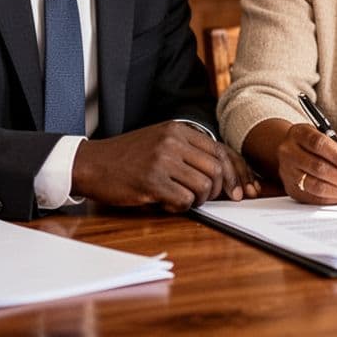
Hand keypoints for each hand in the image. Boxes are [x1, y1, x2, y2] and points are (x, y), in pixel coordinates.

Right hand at [71, 121, 259, 211]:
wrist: (91, 163)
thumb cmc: (128, 158)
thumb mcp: (161, 142)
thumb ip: (190, 152)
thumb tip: (225, 176)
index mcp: (179, 130)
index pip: (221, 151)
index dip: (237, 173)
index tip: (244, 190)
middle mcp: (173, 141)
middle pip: (217, 169)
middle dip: (220, 190)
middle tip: (214, 200)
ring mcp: (162, 160)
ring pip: (204, 186)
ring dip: (198, 199)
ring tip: (182, 199)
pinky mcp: (151, 181)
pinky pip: (184, 199)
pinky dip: (181, 206)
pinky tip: (167, 203)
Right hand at [277, 123, 336, 204]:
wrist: (297, 153)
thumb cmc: (322, 146)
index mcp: (300, 132)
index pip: (318, 143)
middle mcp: (289, 151)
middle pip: (317, 167)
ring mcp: (288, 172)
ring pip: (315, 186)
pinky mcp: (292, 189)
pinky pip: (314, 198)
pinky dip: (333, 199)